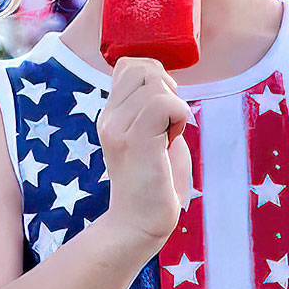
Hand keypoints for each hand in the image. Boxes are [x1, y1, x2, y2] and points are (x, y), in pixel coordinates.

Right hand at [94, 58, 192, 248]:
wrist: (139, 223)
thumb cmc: (154, 182)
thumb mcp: (150, 135)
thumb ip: (151, 107)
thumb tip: (165, 80)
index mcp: (110, 114)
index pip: (128, 65)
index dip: (154, 74)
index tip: (164, 105)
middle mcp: (109, 117)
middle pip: (141, 67)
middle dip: (166, 87)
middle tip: (169, 121)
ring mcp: (118, 128)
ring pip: (156, 85)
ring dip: (175, 106)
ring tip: (169, 135)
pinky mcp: (135, 141)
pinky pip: (164, 103)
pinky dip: (179, 116)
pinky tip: (173, 139)